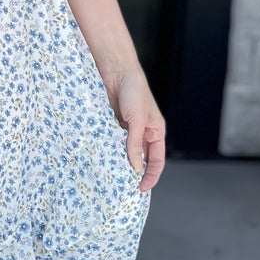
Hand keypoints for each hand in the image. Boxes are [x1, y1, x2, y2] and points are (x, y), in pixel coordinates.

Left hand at [102, 67, 166, 192]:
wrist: (115, 71)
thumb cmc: (133, 90)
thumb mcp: (136, 119)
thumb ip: (135, 143)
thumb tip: (135, 167)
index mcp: (155, 132)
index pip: (157, 160)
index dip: (151, 176)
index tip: (141, 189)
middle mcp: (142, 133)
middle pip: (140, 159)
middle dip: (133, 172)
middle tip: (123, 186)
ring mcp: (127, 129)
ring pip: (124, 151)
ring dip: (118, 161)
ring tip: (111, 174)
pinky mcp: (113, 124)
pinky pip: (111, 141)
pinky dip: (108, 149)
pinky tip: (102, 157)